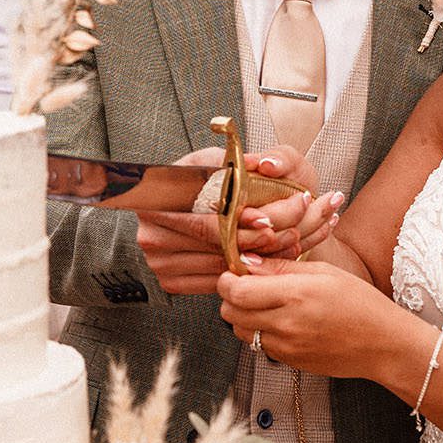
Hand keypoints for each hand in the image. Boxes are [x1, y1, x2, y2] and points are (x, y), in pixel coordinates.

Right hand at [135, 148, 342, 295]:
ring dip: (257, 260)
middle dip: (257, 243)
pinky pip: (214, 282)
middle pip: (214, 249)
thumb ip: (238, 163)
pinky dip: (243, 273)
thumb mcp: (216, 160)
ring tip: (288, 245)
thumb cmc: (203, 177)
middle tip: (290, 234)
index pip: (205, 223)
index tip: (268, 222)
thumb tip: (264, 166)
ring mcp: (159, 264)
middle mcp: (152, 236)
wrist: (183, 203)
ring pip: (219, 268)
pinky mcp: (171, 281)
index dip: (240, 225)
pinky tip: (266, 260)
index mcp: (154, 204)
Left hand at [217, 256, 398, 378]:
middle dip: (230, 297)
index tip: (234, 272)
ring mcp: (285, 347)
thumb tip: (246, 261)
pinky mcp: (288, 361)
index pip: (236, 291)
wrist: (383, 344)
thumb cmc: (360, 303)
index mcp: (296, 295)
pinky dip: (260, 331)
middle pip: (229, 312)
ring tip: (265, 303)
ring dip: (242, 315)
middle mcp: (286, 324)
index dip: (227, 280)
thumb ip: (281, 267)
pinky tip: (281, 320)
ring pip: (239, 330)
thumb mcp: (324, 272)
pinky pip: (258, 344)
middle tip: (246, 286)